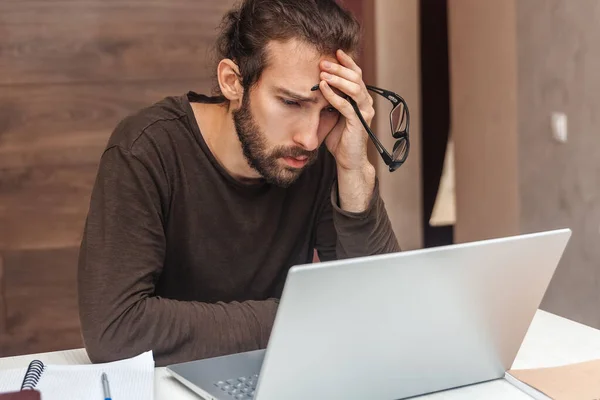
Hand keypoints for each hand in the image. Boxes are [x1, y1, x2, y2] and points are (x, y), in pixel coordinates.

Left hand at [319, 49, 374, 171]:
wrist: (348, 160)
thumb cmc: (339, 137)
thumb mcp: (332, 113)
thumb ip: (329, 99)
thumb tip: (315, 83)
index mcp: (361, 98)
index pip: (356, 74)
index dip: (347, 62)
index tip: (334, 51)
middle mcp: (365, 102)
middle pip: (356, 77)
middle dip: (339, 67)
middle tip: (323, 61)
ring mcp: (364, 112)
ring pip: (354, 88)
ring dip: (337, 78)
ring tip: (323, 72)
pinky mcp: (359, 122)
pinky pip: (346, 105)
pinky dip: (333, 94)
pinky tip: (322, 87)